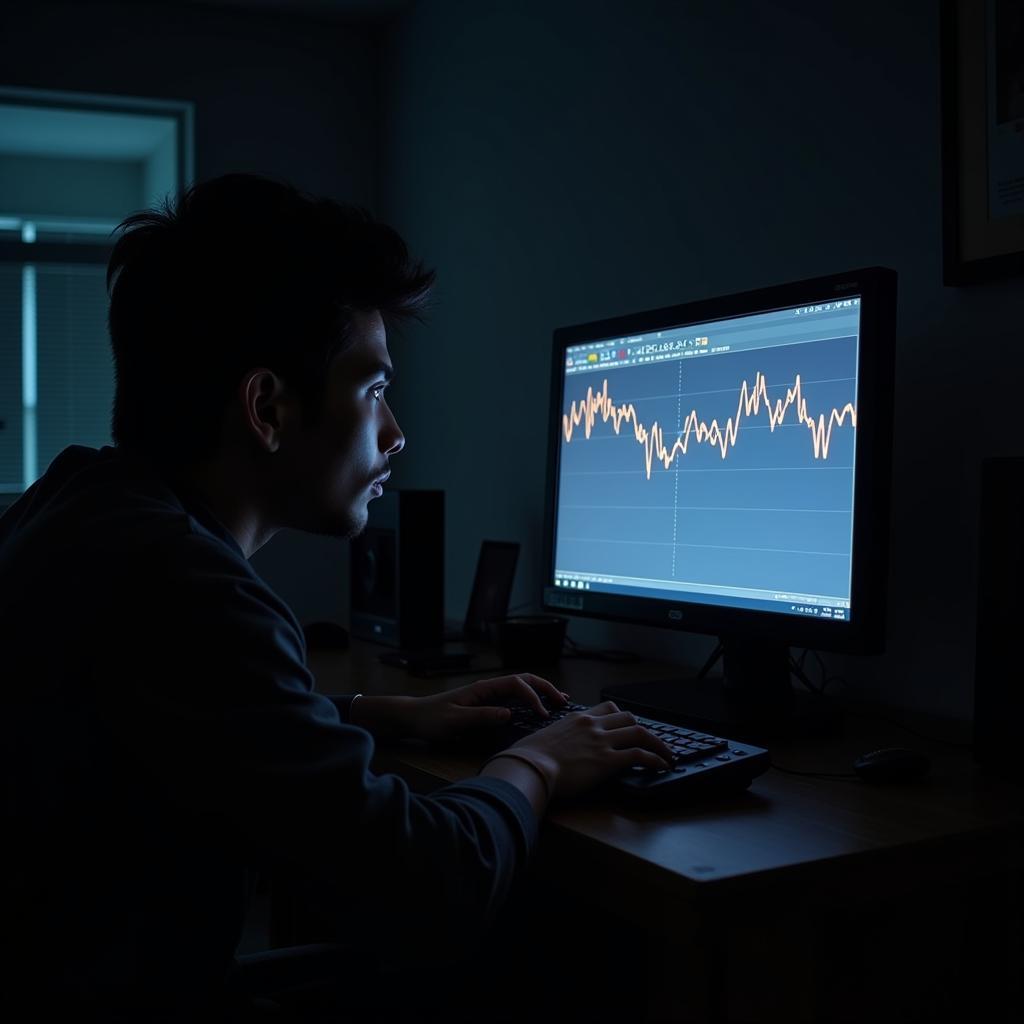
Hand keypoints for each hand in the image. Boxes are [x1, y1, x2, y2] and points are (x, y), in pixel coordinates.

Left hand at [403, 673, 567, 742]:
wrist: (414, 717)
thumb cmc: (432, 719)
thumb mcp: (455, 721)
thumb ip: (481, 717)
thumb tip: (509, 714)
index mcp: (483, 688)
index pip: (516, 684)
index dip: (532, 696)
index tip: (542, 713)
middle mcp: (488, 688)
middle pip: (523, 680)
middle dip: (545, 688)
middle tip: (563, 701)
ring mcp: (488, 695)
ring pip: (520, 688)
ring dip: (540, 692)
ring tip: (559, 702)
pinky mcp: (486, 704)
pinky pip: (513, 699)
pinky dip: (530, 701)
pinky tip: (538, 710)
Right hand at [506, 701, 675, 798]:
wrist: (529, 767)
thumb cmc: (527, 758)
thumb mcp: (542, 739)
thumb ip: (552, 739)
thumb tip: (544, 750)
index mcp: (578, 719)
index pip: (608, 708)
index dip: (622, 718)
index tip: (628, 726)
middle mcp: (593, 726)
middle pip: (629, 718)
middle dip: (644, 730)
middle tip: (652, 742)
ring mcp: (602, 742)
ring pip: (641, 733)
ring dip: (659, 744)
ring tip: (667, 755)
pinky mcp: (608, 761)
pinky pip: (640, 755)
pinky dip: (656, 759)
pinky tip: (662, 766)